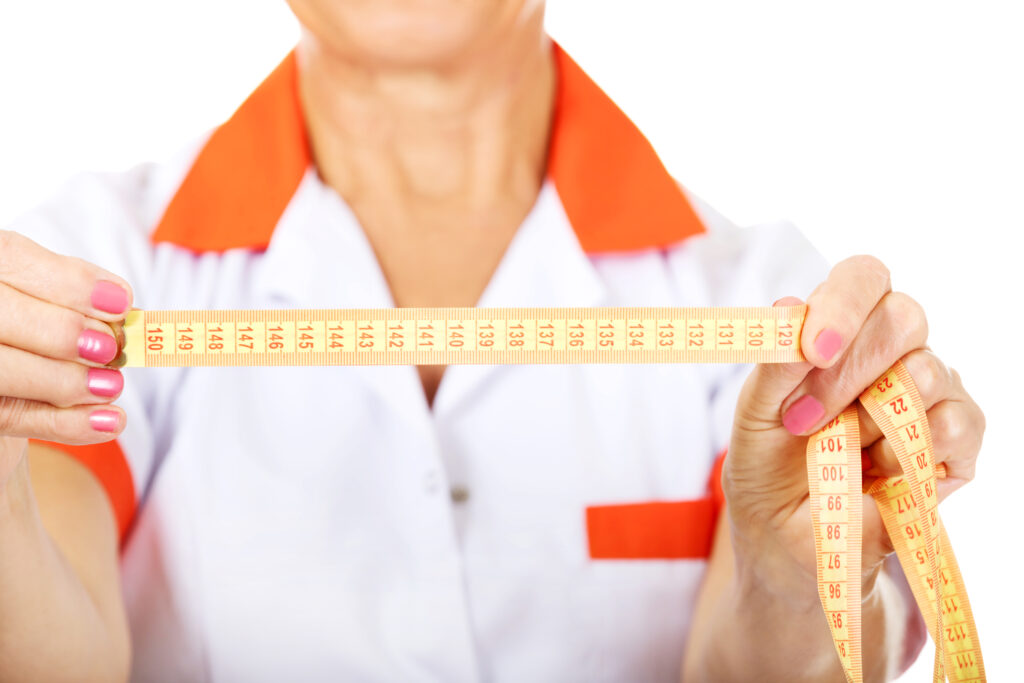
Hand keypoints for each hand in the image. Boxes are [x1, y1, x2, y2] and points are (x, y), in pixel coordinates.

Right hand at [0, 230, 132, 490]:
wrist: (11, 377)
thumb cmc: (34, 325)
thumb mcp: (48, 295)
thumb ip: (72, 291)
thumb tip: (117, 300)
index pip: (11, 258)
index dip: (67, 283)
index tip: (121, 304)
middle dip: (60, 334)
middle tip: (109, 349)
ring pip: (0, 373)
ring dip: (63, 381)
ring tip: (112, 386)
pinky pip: (10, 419)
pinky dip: (65, 423)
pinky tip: (109, 421)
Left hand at [724, 255, 984, 600]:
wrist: (789, 541)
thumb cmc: (770, 469)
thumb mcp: (753, 419)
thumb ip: (773, 366)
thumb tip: (787, 307)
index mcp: (839, 330)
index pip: (863, 278)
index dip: (844, 304)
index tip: (813, 349)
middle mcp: (892, 351)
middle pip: (905, 316)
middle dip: (850, 370)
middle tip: (805, 421)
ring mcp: (932, 392)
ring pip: (929, 372)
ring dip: (871, 420)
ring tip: (837, 453)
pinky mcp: (958, 441)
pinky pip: (957, 424)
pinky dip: (910, 452)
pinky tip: (878, 473)